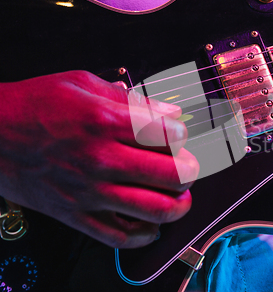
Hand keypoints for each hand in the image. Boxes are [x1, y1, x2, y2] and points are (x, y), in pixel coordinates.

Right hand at [0, 71, 198, 247]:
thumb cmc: (35, 105)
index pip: (168, 135)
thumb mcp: (82, 83)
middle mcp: (101, 159)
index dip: (182, 135)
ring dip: (178, 206)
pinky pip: (120, 236)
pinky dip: (144, 234)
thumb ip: (131, 99)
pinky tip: (152, 225)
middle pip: (170, 175)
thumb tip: (169, 111)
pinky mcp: (76, 215)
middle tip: (188, 167)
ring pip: (153, 210)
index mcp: (104, 122)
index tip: (178, 135)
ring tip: (180, 197)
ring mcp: (89, 191)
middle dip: (190, 171)